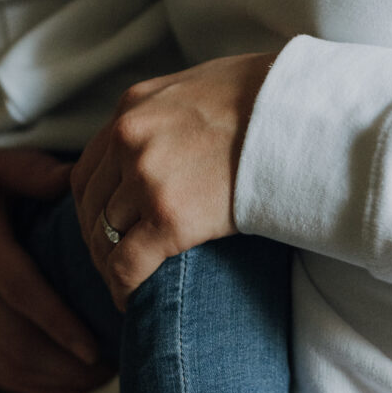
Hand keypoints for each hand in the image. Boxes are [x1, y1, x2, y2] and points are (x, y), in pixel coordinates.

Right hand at [0, 142, 111, 392]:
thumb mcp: (1, 156)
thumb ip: (36, 171)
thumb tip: (76, 182)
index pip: (20, 293)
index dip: (58, 326)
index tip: (96, 350)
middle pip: (15, 343)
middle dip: (67, 367)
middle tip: (116, 368)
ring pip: (7, 366)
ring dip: (57, 383)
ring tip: (103, 379)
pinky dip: (38, 388)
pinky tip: (74, 386)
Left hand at [71, 53, 273, 308]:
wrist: (302, 115)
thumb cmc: (269, 102)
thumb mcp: (201, 89)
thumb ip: (170, 117)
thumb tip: (171, 142)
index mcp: (134, 107)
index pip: (89, 169)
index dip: (92, 209)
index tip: (105, 232)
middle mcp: (130, 138)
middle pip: (91, 206)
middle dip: (97, 242)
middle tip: (112, 267)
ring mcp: (147, 177)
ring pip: (105, 238)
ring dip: (110, 268)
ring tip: (125, 286)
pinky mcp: (170, 217)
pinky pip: (126, 265)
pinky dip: (122, 288)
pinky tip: (130, 302)